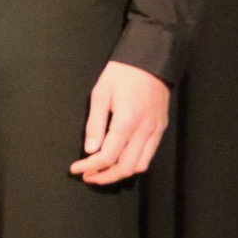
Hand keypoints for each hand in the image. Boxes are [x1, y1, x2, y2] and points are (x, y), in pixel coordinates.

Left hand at [70, 60, 169, 184]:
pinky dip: (134, 164)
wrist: (150, 61)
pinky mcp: (161, 129)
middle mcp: (144, 131)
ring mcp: (156, 131)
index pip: (108, 156)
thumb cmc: (120, 74)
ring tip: (101, 173)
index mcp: (126, 121)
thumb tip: (90, 150)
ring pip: (140, 165)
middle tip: (87, 176)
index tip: (76, 169)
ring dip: (120, 174)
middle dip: (105, 176)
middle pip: (125, 167)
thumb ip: (95, 124)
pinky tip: (119, 161)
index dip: (90, 167)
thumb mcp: (100, 94)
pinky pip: (149, 155)